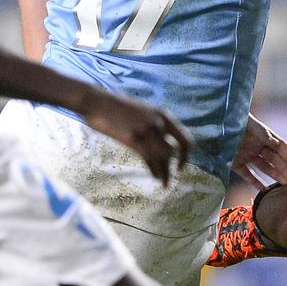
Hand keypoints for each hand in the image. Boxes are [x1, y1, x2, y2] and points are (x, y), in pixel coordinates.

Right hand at [79, 90, 193, 187]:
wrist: (99, 102)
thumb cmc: (119, 107)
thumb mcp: (144, 111)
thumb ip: (155, 124)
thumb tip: (164, 142)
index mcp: (163, 115)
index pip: (184, 138)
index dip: (187, 154)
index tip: (182, 163)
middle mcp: (158, 123)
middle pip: (174, 151)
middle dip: (177, 164)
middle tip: (174, 174)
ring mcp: (146, 131)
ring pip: (162, 157)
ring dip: (165, 173)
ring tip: (165, 183)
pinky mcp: (133, 140)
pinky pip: (149, 159)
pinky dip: (154, 170)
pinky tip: (155, 177)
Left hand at [233, 114, 286, 188]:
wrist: (209, 125)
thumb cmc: (231, 121)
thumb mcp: (249, 126)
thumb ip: (263, 134)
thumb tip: (277, 144)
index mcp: (262, 134)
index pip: (280, 146)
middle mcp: (256, 145)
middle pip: (273, 158)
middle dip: (283, 168)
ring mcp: (246, 155)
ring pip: (264, 167)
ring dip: (274, 175)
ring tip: (284, 185)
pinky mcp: (235, 164)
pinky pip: (248, 175)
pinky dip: (256, 182)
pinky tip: (266, 190)